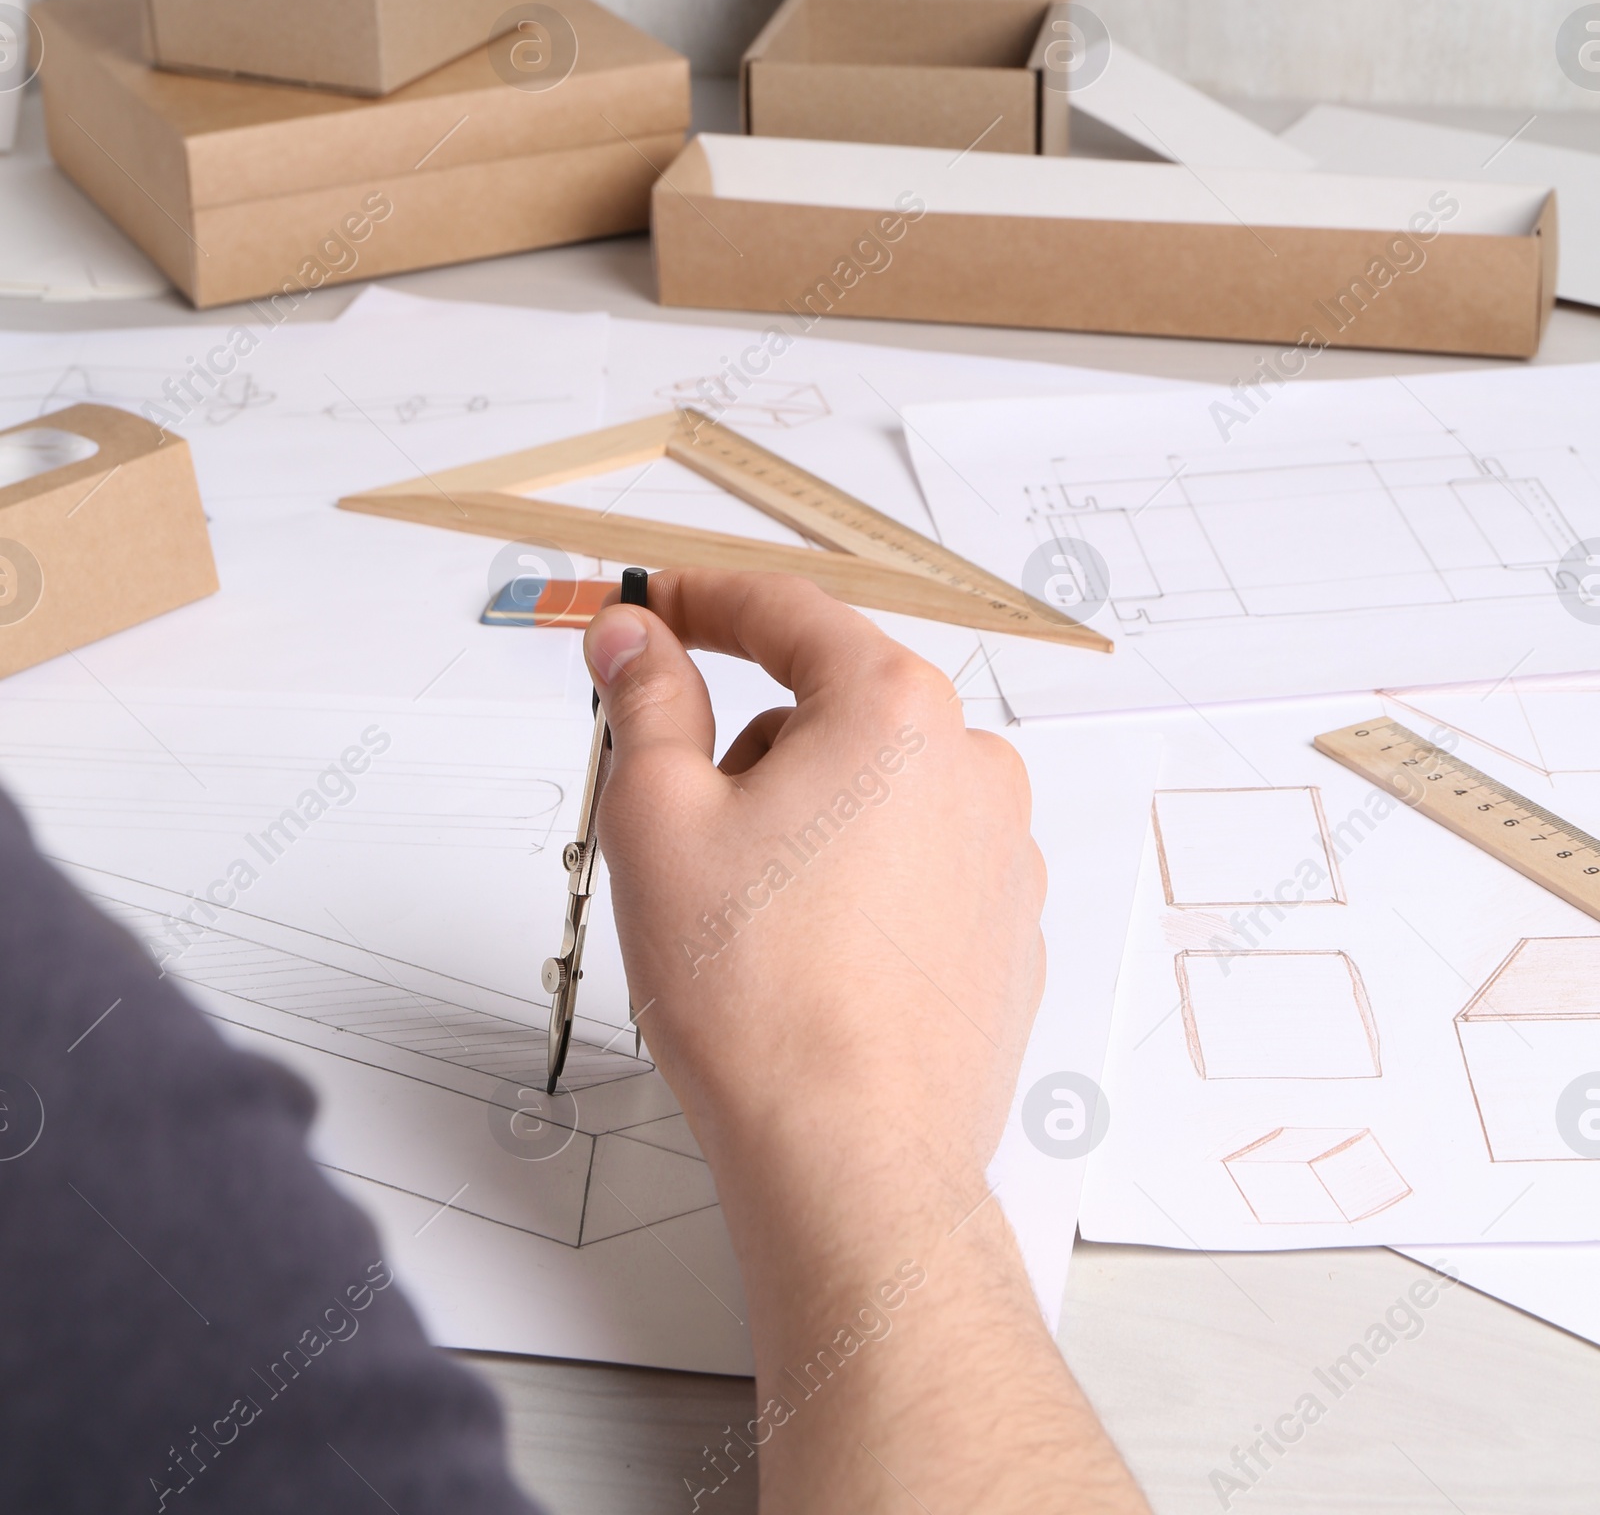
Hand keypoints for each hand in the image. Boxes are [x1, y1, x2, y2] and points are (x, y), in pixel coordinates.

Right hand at [585, 570, 1147, 1514]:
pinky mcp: (1005, 927)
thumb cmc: (759, 996)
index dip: (700, 601)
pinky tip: (805, 955)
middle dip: (746, 747)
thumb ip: (647, 700)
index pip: (785, 610)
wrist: (851, 1158)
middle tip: (678, 826)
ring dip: (801, 820)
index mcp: (894, 709)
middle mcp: (970, 764)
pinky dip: (854, 883)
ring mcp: (1001, 850)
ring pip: (869, 789)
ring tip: (744, 916)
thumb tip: (636, 637)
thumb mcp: (658, 817)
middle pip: (829, 705)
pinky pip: (911, 863)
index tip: (651, 608)